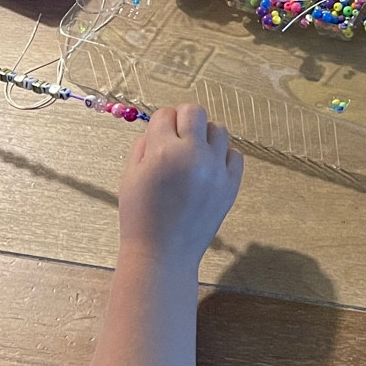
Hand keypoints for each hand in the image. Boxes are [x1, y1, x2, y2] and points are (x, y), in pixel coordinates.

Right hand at [117, 103, 242, 267]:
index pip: (166, 114)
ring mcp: (217, 170)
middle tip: (176, 139)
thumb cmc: (140, 216)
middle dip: (183, 120)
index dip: (160, 123)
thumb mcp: (129, 176)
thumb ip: (144, 146)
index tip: (158, 136)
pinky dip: (222, 156)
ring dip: (204, 136)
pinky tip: (209, 169)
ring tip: (193, 154)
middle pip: (195, 112)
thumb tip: (160, 128)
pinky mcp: (232, 185)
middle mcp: (194, 155)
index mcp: (164, 151)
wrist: (163, 254)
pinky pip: (235, 155)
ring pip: (219, 130)